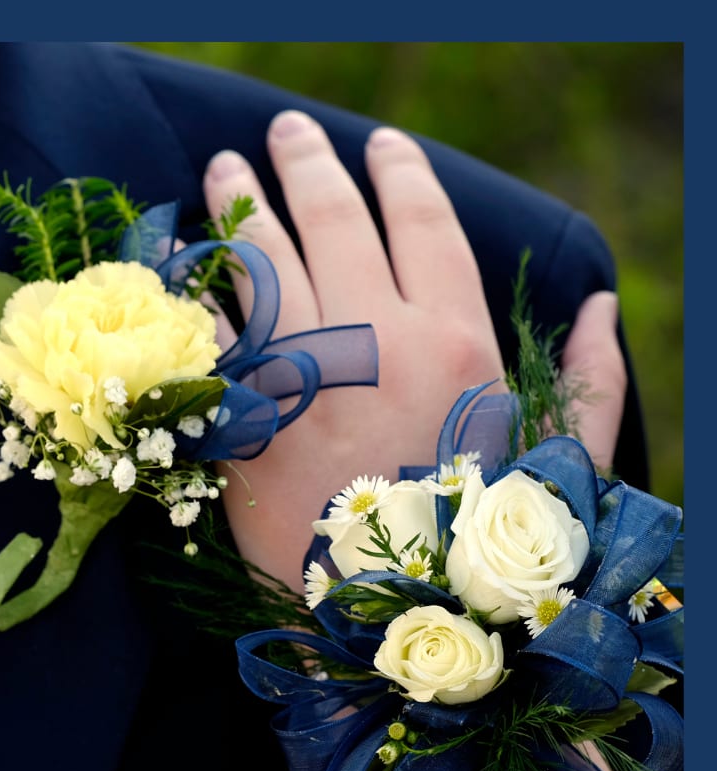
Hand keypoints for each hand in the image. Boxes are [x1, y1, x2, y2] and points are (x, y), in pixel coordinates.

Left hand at [203, 110, 625, 591]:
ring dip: (239, 201)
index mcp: (457, 342)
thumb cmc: (476, 547)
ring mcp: (305, 374)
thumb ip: (592, 383)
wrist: (386, 626)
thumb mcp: (559, 464)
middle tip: (283, 128)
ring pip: (264, 257)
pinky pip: (214, 331)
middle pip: (335, 218)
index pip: (425, 222)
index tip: (377, 142)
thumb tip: (601, 307)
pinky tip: (187, 260)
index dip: (397, 172)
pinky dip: (198, 290)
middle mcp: (379, 340)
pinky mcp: (246, 415)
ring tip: (221, 168)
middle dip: (306, 161)